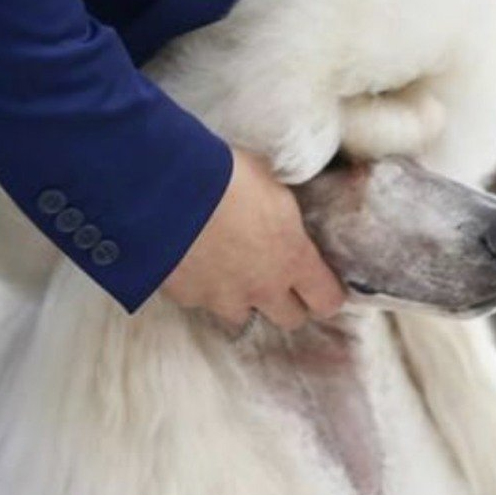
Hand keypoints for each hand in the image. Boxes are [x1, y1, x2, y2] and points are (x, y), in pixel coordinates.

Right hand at [160, 146, 345, 330]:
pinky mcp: (188, 298)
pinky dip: (201, 288)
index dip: (326, 293)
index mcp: (293, 257)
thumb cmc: (228, 176)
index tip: (320, 284)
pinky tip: (194, 263)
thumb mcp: (272, 184)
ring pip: (242, 316)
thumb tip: (284, 208)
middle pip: (290, 319)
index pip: (327, 299)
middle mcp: (263, 287)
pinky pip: (201, 301)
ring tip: (230, 271)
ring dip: (241, 299)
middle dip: (287, 302)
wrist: (168, 191)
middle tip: (277, 279)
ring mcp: (223, 298)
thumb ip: (282, 211)